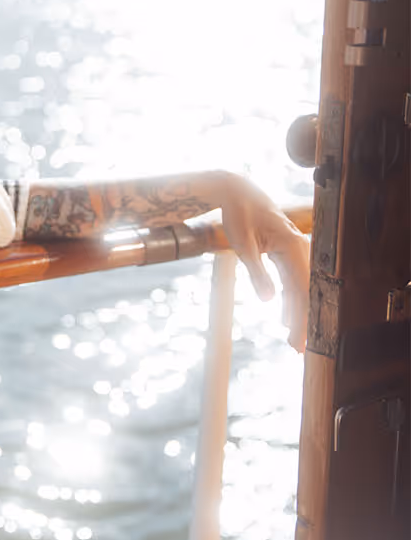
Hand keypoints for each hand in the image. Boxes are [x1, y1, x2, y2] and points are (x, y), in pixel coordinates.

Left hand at [218, 173, 309, 351]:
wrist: (236, 191)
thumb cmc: (238, 214)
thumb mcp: (243, 244)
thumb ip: (256, 272)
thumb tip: (269, 301)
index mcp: (291, 246)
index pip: (300, 290)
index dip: (300, 318)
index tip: (296, 340)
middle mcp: (298, 248)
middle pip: (304, 292)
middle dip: (301, 321)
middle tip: (296, 348)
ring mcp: (293, 250)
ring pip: (298, 288)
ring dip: (296, 312)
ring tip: (292, 338)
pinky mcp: (284, 252)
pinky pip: (291, 280)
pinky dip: (289, 299)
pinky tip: (285, 316)